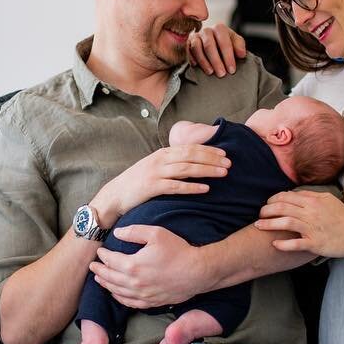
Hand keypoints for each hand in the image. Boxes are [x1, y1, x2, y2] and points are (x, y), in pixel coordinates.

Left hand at [89, 225, 206, 307]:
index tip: (100, 251)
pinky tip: (116, 293)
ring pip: (117, 291)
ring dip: (106, 285)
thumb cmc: (178, 250)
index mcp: (133, 265)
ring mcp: (143, 295)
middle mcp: (135, 283)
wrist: (197, 271)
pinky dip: (119, 298)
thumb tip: (118, 232)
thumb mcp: (156, 233)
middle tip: (93, 266)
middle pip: (110, 277)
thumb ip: (134, 232)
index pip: (111, 260)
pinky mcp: (151, 302)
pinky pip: (129, 303)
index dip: (103, 255)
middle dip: (99, 271)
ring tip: (99, 279)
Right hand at [92, 145, 229, 224]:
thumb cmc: (136, 184)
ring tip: (223, 173)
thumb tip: (190, 163)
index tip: (224, 153)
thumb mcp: (153, 168)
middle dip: (212, 158)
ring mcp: (156, 173)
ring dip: (207, 170)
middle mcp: (160, 160)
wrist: (114, 196)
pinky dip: (192, 186)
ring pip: (187, 168)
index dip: (208, 150)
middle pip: (191, 155)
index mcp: (162, 154)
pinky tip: (205, 188)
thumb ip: (170, 164)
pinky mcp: (152, 187)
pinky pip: (176, 186)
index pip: (189, 148)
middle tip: (229, 162)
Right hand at [187, 23, 246, 76]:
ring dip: (204, 61)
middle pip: (209, 45)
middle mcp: (207, 30)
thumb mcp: (235, 43)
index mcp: (220, 28)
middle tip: (222, 74)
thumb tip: (241, 54)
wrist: (214, 43)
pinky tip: (197, 67)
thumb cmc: (226, 44)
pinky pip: (189, 51)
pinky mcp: (188, 43)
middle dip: (216, 61)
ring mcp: (196, 36)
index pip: (224, 41)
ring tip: (210, 72)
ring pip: (197, 48)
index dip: (228, 57)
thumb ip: (239, 46)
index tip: (231, 70)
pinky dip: (193, 59)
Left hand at [256, 190, 343, 257]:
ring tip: (259, 226)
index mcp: (313, 201)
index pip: (286, 197)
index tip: (267, 205)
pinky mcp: (315, 243)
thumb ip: (311, 195)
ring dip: (269, 224)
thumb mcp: (328, 199)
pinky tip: (274, 243)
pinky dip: (283, 243)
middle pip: (282, 208)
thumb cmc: (343, 216)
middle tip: (259, 215)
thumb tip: (295, 193)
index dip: (272, 200)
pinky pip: (295, 243)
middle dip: (266, 211)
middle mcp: (310, 213)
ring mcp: (312, 228)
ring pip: (285, 223)